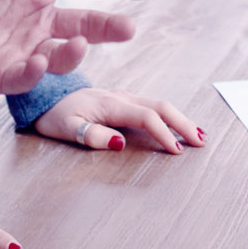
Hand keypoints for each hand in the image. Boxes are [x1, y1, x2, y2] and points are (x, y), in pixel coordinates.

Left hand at [0, 0, 156, 94]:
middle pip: (86, 23)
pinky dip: (38, 70)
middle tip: (128, 28)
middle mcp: (36, 17)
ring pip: (62, 53)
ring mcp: (20, 47)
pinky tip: (40, 58)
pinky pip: (27, 75)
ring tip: (79, 43)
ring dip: (75, 50)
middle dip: (110, 26)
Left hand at [36, 87, 205, 154]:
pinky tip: (179, 125)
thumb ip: (93, 136)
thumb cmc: (54, 115)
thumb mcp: (66, 129)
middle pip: (161, 106)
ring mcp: (124, 97)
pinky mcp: (123, 100)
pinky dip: (170, 115)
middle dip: (183, 123)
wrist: (45, 96)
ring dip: (180, 119)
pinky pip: (152, 105)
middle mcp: (121, 97)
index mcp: (110, 104)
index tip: (176, 151)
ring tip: (198, 135)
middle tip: (201, 142)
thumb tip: (120, 143)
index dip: (163, 134)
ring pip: (160, 104)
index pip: (146, 117)